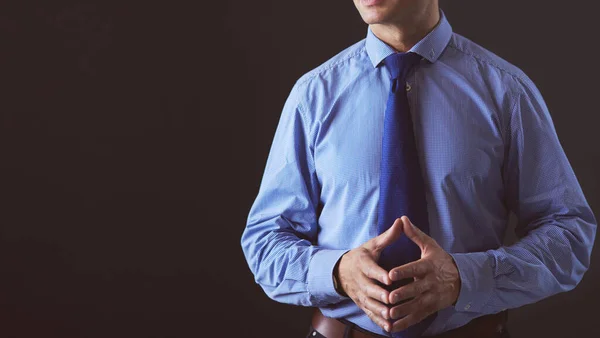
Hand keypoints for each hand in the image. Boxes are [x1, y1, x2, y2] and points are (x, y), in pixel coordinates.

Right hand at [335, 218, 403, 331]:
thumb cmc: (362, 256)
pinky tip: (389, 327)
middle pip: (370, 289)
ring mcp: (360, 294)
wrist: (341, 271)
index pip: (372, 270)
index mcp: (364, 264)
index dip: (380, 274)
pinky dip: (378, 321)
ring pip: (370, 304)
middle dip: (381, 295)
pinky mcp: (362, 303)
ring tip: (392, 315)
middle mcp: (360, 280)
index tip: (390, 278)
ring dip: (380, 311)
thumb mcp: (373, 244)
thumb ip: (388, 236)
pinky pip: (370, 314)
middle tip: (393, 300)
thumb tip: (401, 221)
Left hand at [387, 216, 460, 332]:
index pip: (415, 269)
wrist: (461, 279)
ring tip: (389, 313)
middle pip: (415, 289)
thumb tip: (402, 218)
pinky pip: (417, 317)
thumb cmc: (440, 260)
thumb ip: (415, 234)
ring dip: (403, 311)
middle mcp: (430, 283)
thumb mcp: (430, 246)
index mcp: (428, 266)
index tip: (391, 274)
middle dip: (403, 294)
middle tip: (389, 297)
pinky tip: (392, 327)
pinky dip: (405, 323)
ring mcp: (431, 297)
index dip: (404, 272)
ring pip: (416, 305)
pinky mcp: (431, 308)